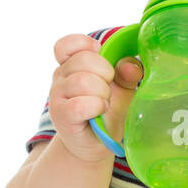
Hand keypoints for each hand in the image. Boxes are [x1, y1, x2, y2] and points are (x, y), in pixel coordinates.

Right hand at [48, 34, 142, 160]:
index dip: (85, 45)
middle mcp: (60, 77)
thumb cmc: (108, 112)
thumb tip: (130, 66)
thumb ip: (127, 73)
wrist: (97, 143)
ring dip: (102, 93)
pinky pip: (80, 104)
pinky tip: (99, 112)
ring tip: (104, 103)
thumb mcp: (123, 88)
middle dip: (105, 74)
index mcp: (72, 64)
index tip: (100, 58)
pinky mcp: (61, 115)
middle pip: (83, 59)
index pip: (66, 44)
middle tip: (107, 90)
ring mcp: (57, 96)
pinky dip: (96, 107)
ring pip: (82, 81)